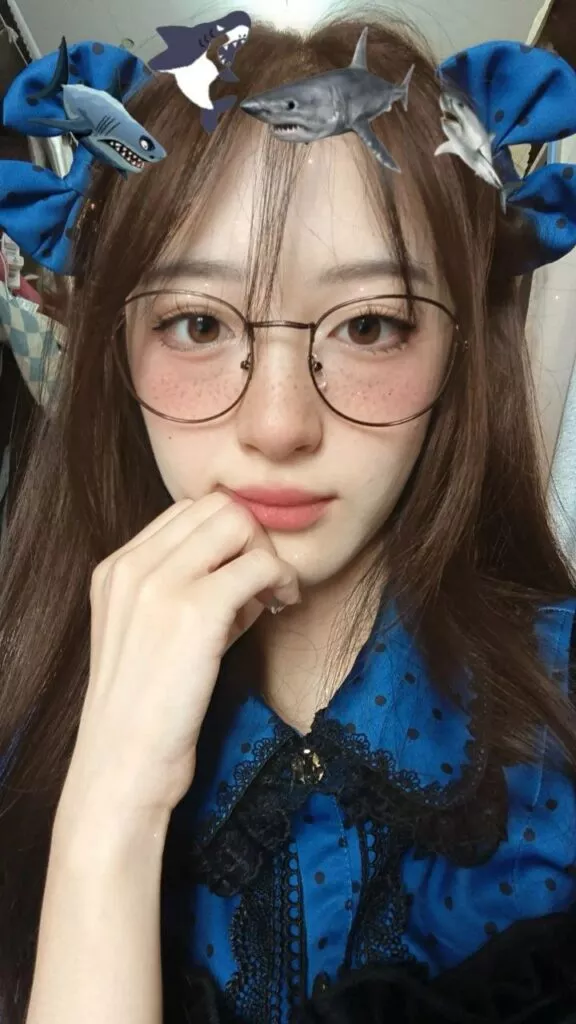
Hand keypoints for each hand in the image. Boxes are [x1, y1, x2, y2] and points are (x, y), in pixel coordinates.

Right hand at [59, 493, 299, 823]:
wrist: (123, 767)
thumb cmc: (149, 709)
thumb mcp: (154, 634)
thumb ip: (189, 591)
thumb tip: (251, 566)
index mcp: (116, 568)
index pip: (186, 510)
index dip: (227, 538)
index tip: (244, 577)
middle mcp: (132, 565)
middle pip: (216, 506)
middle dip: (252, 538)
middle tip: (266, 584)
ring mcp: (160, 584)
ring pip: (239, 523)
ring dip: (268, 555)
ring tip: (275, 597)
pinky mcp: (194, 611)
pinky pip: (260, 565)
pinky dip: (282, 580)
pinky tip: (284, 608)